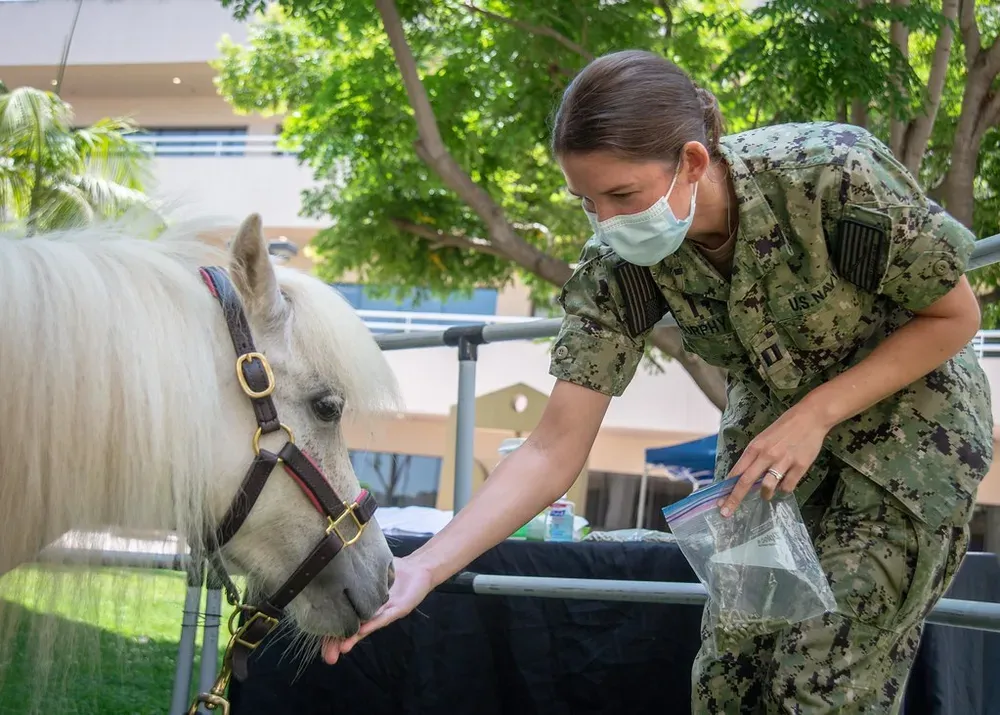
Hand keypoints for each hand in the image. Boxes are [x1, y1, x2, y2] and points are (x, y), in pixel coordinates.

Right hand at [320, 554, 433, 664]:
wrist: (419, 568)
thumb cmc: (393, 571)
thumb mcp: (370, 574)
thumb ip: (354, 579)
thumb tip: (329, 575)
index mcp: (362, 605)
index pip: (342, 620)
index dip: (329, 633)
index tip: (319, 642)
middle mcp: (371, 612)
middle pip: (352, 629)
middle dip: (339, 643)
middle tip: (329, 657)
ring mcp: (384, 612)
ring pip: (365, 627)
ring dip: (353, 637)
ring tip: (341, 648)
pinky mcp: (398, 609)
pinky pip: (383, 617)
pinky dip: (372, 623)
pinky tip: (361, 630)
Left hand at [719, 400, 831, 517]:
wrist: (810, 418)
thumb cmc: (783, 428)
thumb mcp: (762, 439)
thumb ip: (753, 457)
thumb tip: (742, 477)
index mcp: (755, 447)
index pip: (736, 471)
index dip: (727, 488)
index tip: (719, 501)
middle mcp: (766, 455)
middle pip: (746, 481)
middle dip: (735, 499)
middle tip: (726, 513)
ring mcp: (783, 461)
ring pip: (768, 487)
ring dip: (765, 495)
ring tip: (766, 496)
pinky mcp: (800, 466)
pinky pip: (788, 487)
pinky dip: (783, 490)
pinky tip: (783, 487)